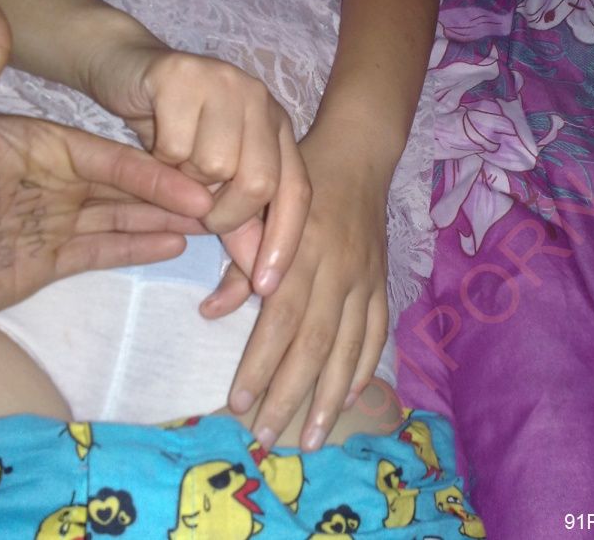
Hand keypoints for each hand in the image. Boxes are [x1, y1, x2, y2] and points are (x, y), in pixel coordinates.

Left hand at [0, 114, 213, 312]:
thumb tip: (6, 35)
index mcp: (45, 147)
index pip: (112, 159)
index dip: (155, 173)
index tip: (198, 188)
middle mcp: (58, 181)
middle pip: (126, 188)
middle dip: (174, 195)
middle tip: (223, 204)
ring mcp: (53, 222)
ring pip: (120, 218)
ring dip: (165, 220)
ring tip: (211, 223)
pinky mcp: (46, 262)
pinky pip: (99, 251)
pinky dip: (136, 248)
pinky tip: (174, 245)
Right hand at [87, 44, 311, 296]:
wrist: (127, 70)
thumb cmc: (173, 130)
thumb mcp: (211, 178)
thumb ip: (239, 222)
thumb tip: (261, 280)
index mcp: (277, 125)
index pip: (297, 190)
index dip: (285, 241)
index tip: (266, 286)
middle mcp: (259, 99)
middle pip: (260, 183)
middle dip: (226, 215)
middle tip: (199, 214)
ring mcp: (224, 82)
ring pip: (214, 166)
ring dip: (183, 181)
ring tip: (172, 163)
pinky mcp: (183, 75)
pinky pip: (175, 146)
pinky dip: (158, 158)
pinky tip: (154, 140)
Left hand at [205, 121, 390, 451]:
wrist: (359, 155)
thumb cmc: (300, 176)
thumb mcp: (262, 203)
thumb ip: (239, 259)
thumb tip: (209, 314)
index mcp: (301, 248)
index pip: (280, 317)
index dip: (260, 362)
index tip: (239, 403)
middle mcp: (337, 267)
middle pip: (315, 341)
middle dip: (291, 393)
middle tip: (270, 437)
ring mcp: (366, 276)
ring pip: (350, 346)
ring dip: (331, 396)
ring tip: (313, 437)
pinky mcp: (383, 279)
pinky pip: (377, 330)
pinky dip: (365, 365)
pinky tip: (350, 396)